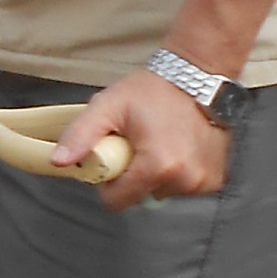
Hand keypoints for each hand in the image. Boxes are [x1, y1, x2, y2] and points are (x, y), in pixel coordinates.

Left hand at [55, 68, 227, 212]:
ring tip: (161, 142)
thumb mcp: (108, 107)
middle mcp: (185, 179)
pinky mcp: (217, 179)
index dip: (109, 183)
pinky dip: (179, 172)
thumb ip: (80, 135)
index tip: (115, 159)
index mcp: (157, 166)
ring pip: (164, 191)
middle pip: (142, 196)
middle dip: (135, 176)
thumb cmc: (151, 90)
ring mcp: (205, 181)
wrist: (198, 75)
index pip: (118, 201)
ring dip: (158, 174)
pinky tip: (179, 147)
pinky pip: (186, 186)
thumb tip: (58, 162)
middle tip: (139, 144)